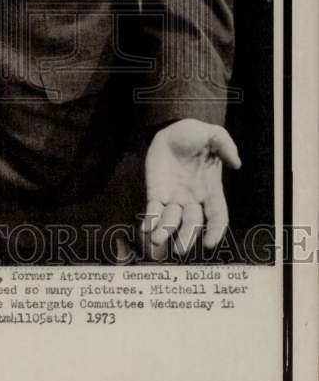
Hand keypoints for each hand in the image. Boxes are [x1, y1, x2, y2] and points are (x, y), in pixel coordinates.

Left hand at [141, 119, 240, 257]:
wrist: (172, 130)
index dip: (215, 230)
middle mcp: (193, 199)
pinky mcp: (157, 193)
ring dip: (164, 232)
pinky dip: (150, 220)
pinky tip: (145, 229)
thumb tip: (236, 162)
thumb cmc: (196, 135)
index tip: (209, 244)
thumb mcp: (214, 134)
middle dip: (186, 237)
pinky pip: (153, 210)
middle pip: (192, 224)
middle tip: (179, 250)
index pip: (217, 216)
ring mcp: (174, 198)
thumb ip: (225, 145)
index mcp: (211, 190)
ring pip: (171, 221)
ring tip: (156, 241)